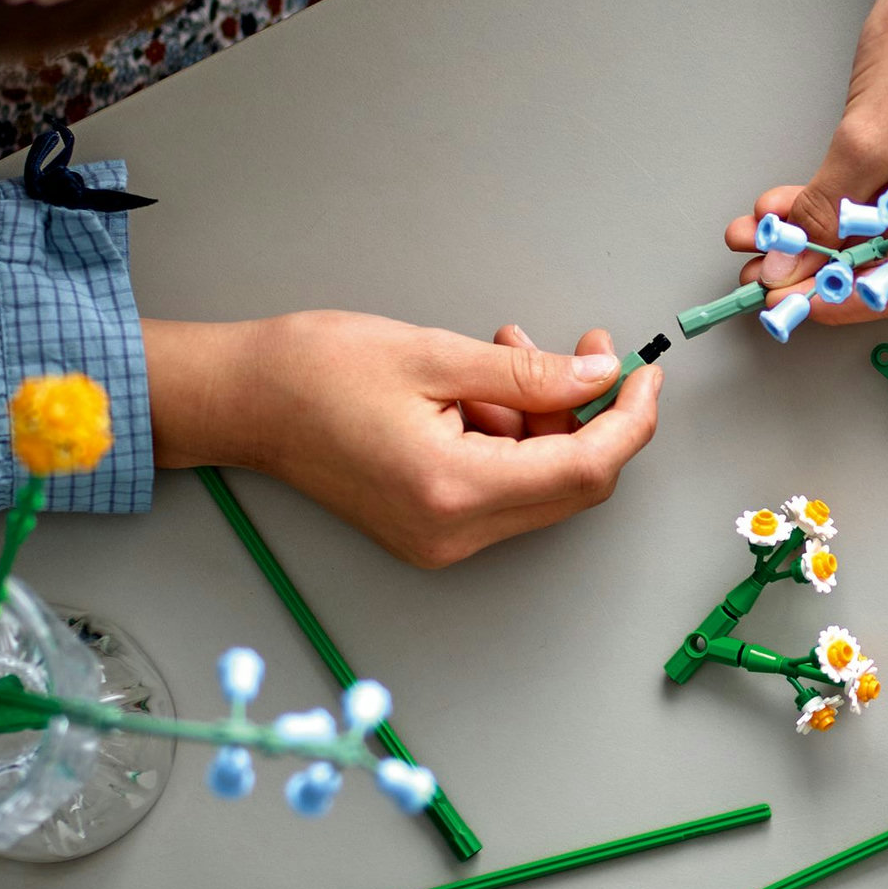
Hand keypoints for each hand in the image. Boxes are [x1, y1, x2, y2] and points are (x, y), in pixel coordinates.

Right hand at [146, 311, 660, 568]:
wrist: (242, 402)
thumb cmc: (316, 371)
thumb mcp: (435, 355)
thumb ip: (529, 374)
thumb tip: (600, 380)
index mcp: (455, 491)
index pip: (585, 469)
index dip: (630, 421)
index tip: (644, 374)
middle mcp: (453, 532)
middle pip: (571, 485)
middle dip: (591, 415)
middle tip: (587, 350)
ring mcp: (440, 538)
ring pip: (540, 483)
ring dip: (544, 417)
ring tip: (508, 349)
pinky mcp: (429, 528)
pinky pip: (504, 485)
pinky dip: (512, 435)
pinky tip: (483, 384)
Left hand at [727, 0, 887, 328]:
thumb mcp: (867, 136)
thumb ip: (822, 212)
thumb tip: (784, 263)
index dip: (836, 297)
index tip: (783, 304)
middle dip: (826, 257)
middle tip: (763, 264)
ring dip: (835, 228)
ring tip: (769, 226)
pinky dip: (865, 203)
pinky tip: (809, 202)